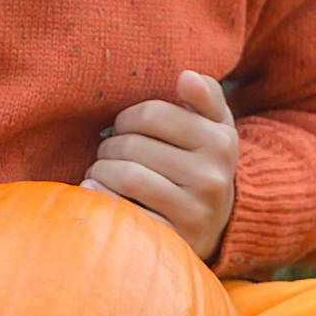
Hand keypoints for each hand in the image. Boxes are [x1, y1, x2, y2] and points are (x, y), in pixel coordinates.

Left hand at [84, 70, 237, 260]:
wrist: (215, 224)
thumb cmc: (202, 162)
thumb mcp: (214, 126)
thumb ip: (205, 95)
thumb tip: (187, 76)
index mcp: (220, 142)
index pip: (151, 114)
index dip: (127, 118)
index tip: (125, 127)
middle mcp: (211, 178)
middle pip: (133, 146)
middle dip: (110, 145)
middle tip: (109, 152)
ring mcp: (194, 212)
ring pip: (126, 176)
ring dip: (101, 169)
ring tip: (102, 170)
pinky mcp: (172, 239)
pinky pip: (124, 211)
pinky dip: (101, 197)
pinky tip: (95, 190)